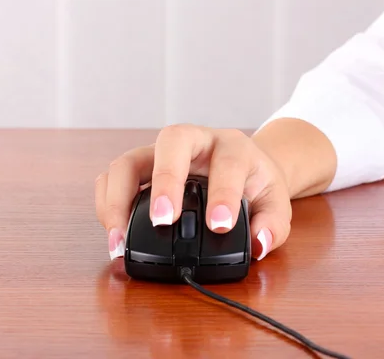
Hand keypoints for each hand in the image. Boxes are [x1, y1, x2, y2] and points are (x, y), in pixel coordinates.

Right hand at [95, 124, 292, 260]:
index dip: (222, 192)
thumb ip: (273, 224)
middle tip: (162, 222)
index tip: (219, 226)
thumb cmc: (255, 183)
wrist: (243, 166)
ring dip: (118, 198)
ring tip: (120, 239)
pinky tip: (115, 233)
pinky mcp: (140, 170)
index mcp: (232, 146)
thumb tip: (258, 243)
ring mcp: (161, 153)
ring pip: (129, 159)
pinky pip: (113, 178)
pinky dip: (107, 204)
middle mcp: (194, 142)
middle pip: (170, 141)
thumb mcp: (276, 202)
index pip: (228, 161)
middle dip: (163, 181)